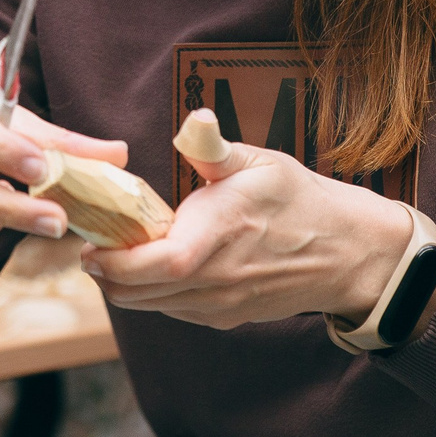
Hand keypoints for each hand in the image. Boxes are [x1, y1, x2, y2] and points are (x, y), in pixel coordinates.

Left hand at [83, 129, 413, 330]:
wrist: (345, 253)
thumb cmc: (299, 201)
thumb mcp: (261, 163)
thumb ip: (215, 147)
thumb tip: (197, 118)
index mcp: (220, 233)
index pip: (154, 265)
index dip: (114, 262)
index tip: (91, 244)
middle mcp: (217, 278)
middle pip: (139, 293)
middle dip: (107, 274)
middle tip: (93, 246)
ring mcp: (221, 305)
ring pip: (152, 307)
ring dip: (127, 286)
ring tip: (119, 254)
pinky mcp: (225, 319)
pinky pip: (174, 313)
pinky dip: (154, 296)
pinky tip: (156, 267)